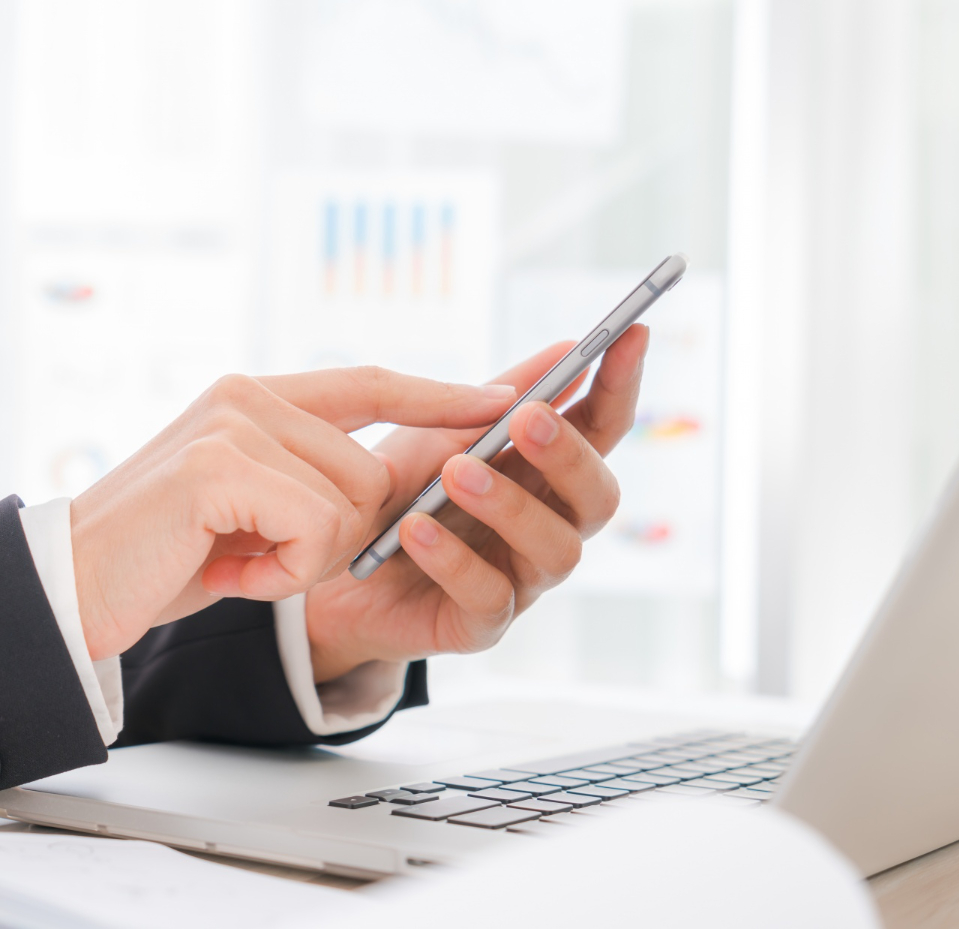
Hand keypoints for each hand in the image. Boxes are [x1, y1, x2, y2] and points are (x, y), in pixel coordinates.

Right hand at [66, 370, 518, 659]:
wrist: (70, 589)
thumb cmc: (159, 556)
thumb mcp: (246, 507)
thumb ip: (304, 476)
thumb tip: (390, 483)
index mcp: (254, 395)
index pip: (370, 381)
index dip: (439, 394)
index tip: (504, 398)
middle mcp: (246, 395)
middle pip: (371, 468)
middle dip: (338, 537)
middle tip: (261, 559)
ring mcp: (232, 423)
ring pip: (350, 502)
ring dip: (303, 560)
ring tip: (234, 562)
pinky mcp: (219, 465)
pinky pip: (314, 528)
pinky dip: (281, 574)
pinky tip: (227, 573)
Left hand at [303, 326, 648, 681]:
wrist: (326, 565)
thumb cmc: (393, 490)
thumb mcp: (435, 431)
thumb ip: (496, 397)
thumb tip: (569, 347)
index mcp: (544, 473)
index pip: (601, 428)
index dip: (621, 385)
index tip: (632, 333)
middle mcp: (547, 527)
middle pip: (597, 498)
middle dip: (568, 456)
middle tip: (526, 419)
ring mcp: (520, 580)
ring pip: (556, 550)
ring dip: (509, 505)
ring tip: (455, 473)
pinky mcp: (479, 625)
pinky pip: (488, 597)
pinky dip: (453, 560)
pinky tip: (416, 528)